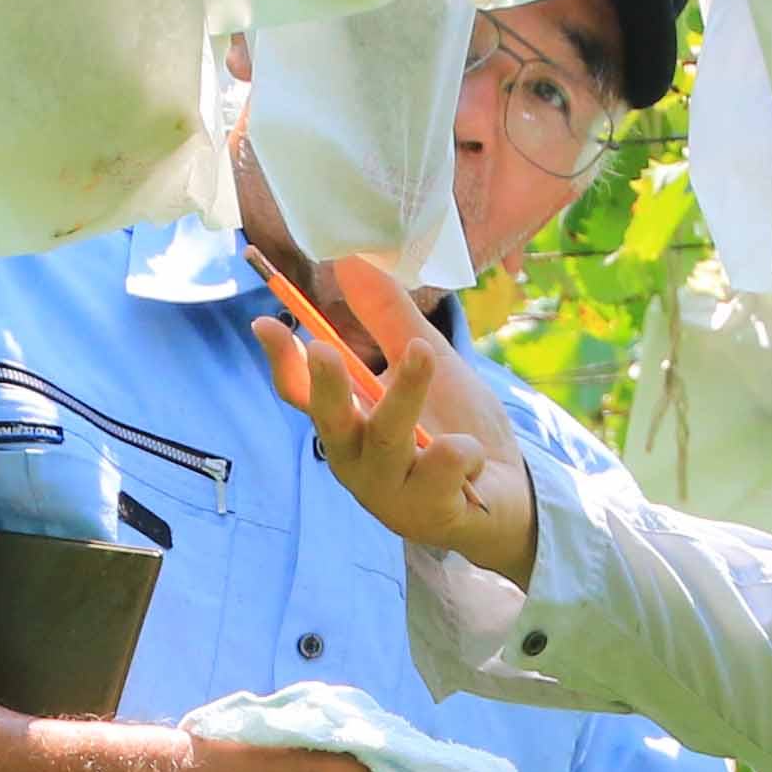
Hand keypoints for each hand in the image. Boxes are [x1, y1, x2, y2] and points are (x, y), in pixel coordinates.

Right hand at [261, 252, 540, 584]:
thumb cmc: (452, 427)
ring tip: (425, 352)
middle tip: (323, 348)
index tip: (266, 322)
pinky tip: (473, 454)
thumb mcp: (425, 362)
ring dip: (406, 391)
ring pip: (390, 436)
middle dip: (327, 384)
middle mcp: (356, 459)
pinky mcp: (426, 511)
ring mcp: (388, 491)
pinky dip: (465, 446)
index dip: (282, 362)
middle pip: (330, 421)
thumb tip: (351, 260)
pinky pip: (444, 464)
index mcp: (348, 422)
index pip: (302, 394)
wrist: (504, 494)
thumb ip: (389, 318)